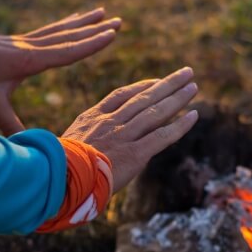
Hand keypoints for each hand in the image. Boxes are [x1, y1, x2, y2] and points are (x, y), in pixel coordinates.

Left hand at [0, 8, 119, 133]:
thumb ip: (10, 124)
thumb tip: (27, 148)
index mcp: (30, 60)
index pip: (68, 51)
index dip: (91, 44)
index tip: (111, 35)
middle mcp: (32, 47)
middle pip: (70, 36)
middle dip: (95, 30)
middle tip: (119, 21)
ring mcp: (27, 41)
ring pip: (62, 30)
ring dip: (84, 22)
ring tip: (103, 13)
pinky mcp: (21, 41)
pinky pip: (50, 31)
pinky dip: (66, 24)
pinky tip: (74, 19)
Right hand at [62, 67, 198, 192]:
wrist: (60, 178)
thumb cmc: (57, 169)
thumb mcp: (63, 147)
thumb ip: (80, 144)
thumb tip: (89, 151)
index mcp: (92, 118)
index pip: (120, 96)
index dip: (141, 87)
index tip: (156, 82)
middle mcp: (110, 123)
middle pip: (144, 98)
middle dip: (167, 84)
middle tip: (186, 72)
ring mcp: (124, 137)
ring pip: (156, 112)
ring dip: (177, 98)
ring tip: (193, 86)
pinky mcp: (135, 154)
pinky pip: (162, 136)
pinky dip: (179, 125)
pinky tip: (193, 115)